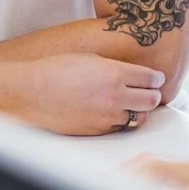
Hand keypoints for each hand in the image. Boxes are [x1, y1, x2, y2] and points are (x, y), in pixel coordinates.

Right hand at [0, 51, 164, 135]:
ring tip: (132, 104)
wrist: (32, 92)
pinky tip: (113, 113)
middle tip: (147, 91)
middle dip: (152, 95)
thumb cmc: (57, 70)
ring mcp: (107, 117)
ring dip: (139, 111)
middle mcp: (115, 97)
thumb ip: (116, 67)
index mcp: (115, 74)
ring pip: (139, 118)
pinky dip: (121, 122)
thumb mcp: (91, 58)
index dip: (156, 78)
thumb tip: (134, 74)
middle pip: (152, 101)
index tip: (154, 78)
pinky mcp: (97, 131)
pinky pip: (120, 128)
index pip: (151, 79)